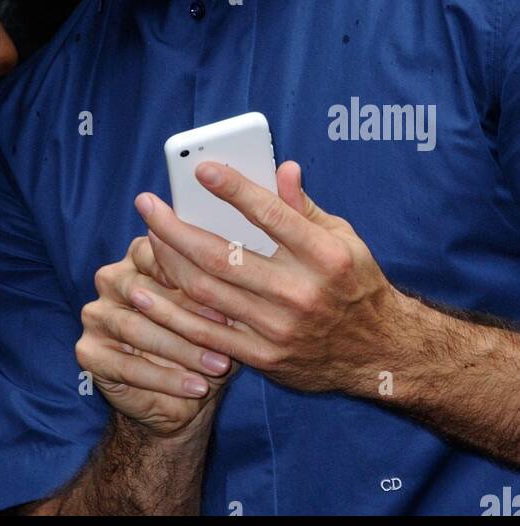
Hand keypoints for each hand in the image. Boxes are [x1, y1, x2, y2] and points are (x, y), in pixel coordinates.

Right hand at [75, 237, 238, 439]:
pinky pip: (127, 366)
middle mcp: (111, 278)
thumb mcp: (215, 314)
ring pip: (137, 330)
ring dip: (182, 351)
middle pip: (145, 293)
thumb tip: (233, 277)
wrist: (180, 399)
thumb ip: (215, 292)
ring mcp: (95, 314)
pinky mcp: (88, 352)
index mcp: (139, 257)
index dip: (191, 278)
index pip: (158, 254)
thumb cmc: (203, 342)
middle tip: (226, 340)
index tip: (227, 305)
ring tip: (218, 367)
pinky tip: (196, 387)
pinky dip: (166, 379)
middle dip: (189, 320)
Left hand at [132, 160, 405, 396]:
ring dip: (168, 263)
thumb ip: (304, 206)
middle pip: (222, 256)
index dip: (233, 190)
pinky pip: (209, 332)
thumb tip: (282, 167)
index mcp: (325, 255)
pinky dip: (176, 310)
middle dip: (176, 228)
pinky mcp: (264, 357)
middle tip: (147, 205)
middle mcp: (300, 292)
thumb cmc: (357, 284)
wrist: (380, 353)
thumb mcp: (344, 238)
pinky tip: (153, 288)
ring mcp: (279, 329)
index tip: (200, 169)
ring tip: (147, 238)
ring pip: (207, 293)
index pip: (270, 215)